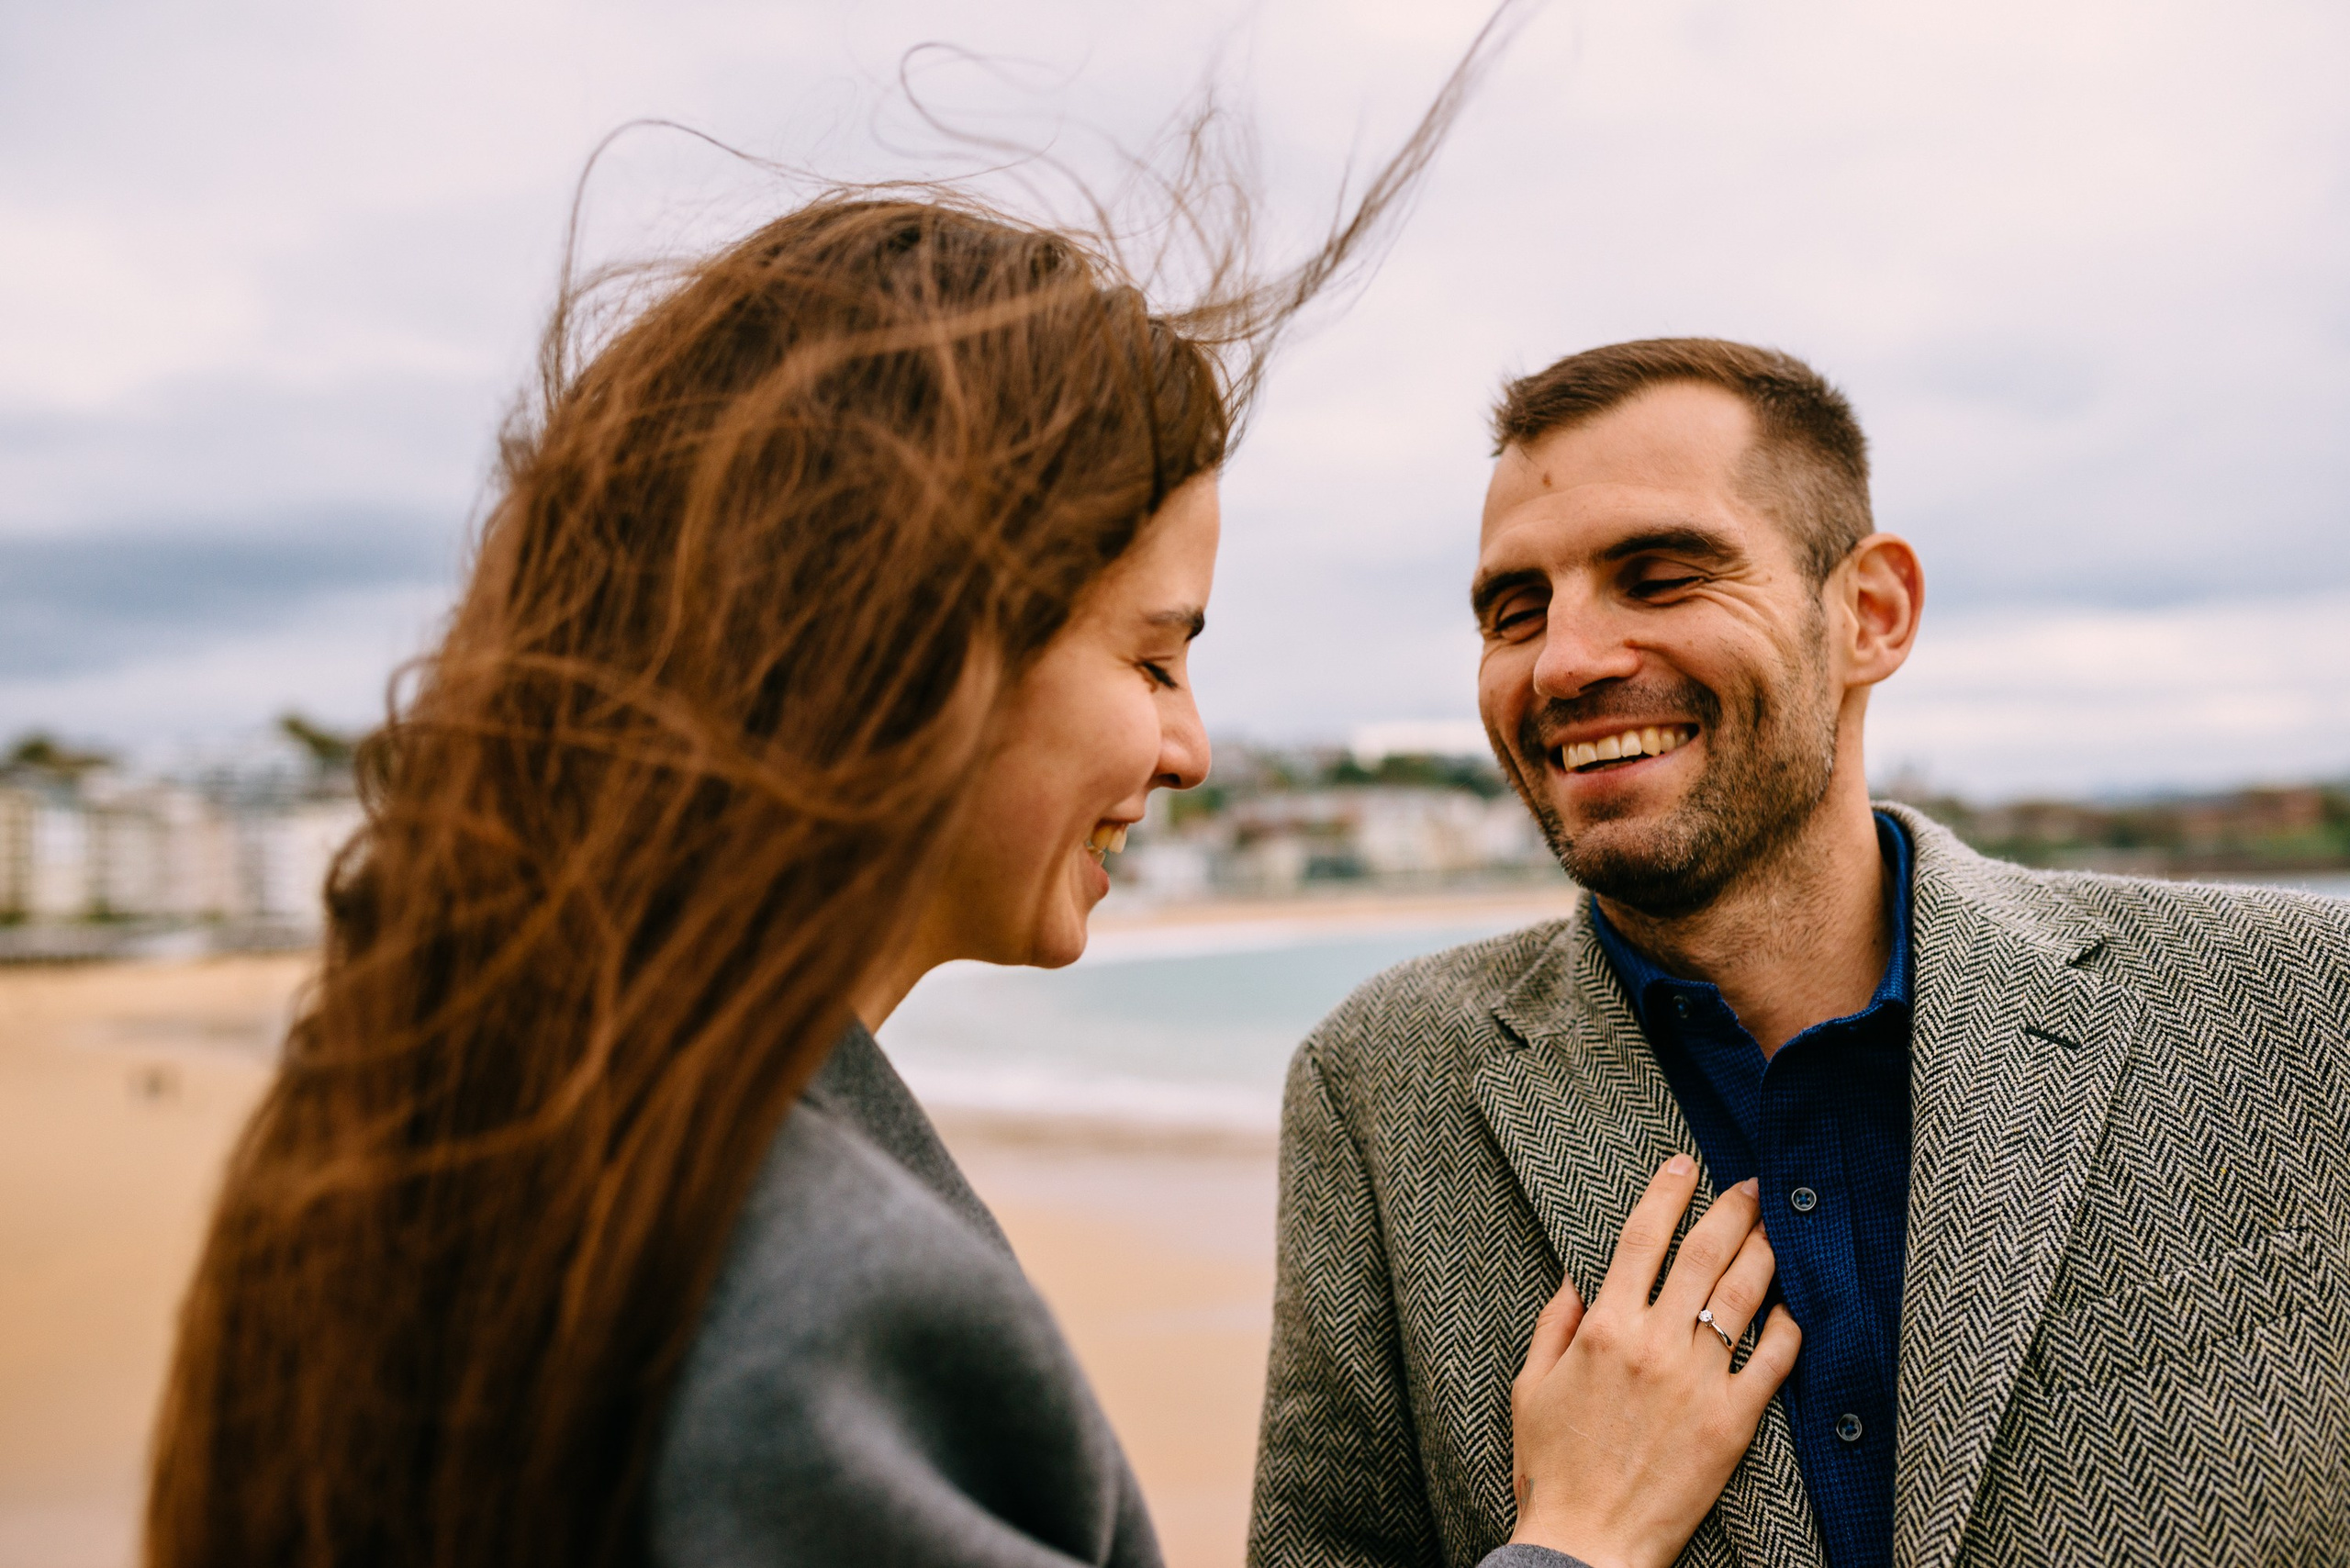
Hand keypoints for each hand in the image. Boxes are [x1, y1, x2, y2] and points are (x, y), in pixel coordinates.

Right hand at [1505, 1155, 1800, 1567]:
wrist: (1586, 1541)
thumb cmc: (1551, 1468)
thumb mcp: (1529, 1386)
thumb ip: (1554, 1325)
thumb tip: (1577, 1279)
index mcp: (1603, 1327)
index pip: (1641, 1237)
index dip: (1667, 1192)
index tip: (1685, 1163)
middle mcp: (1654, 1343)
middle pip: (1703, 1253)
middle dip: (1732, 1208)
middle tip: (1753, 1184)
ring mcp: (1697, 1380)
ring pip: (1744, 1295)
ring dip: (1765, 1253)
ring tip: (1779, 1229)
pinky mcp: (1732, 1421)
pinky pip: (1774, 1361)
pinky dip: (1789, 1327)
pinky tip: (1795, 1307)